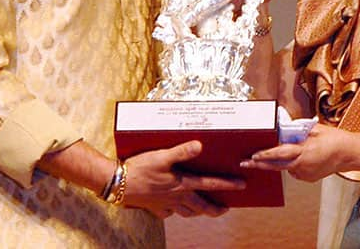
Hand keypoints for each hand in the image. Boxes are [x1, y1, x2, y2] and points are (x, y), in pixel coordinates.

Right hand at [124, 140, 244, 217]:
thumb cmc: (140, 168)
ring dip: (198, 211)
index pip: (210, 185)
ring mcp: (166, 205)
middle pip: (202, 207)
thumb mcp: (162, 156)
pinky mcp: (155, 207)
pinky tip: (174, 207)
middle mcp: (177, 197)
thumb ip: (181, 151)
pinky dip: (175, 211)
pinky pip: (169, 213)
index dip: (228, 185)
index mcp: (182, 184)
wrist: (118, 184)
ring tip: (203, 209)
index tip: (242, 185)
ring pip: (187, 212)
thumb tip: (200, 145)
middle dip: (215, 209)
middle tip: (225, 209)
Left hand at [240, 123, 359, 182]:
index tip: (252, 155)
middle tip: (245, 163)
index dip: (265, 155)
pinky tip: (301, 157)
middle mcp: (303, 165)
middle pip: (276, 165)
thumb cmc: (334, 138)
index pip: (279, 154)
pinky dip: (292, 164)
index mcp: (304, 151)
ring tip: (286, 152)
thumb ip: (297, 132)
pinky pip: (294, 171)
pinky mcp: (308, 178)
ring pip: (286, 168)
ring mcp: (306, 174)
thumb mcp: (314, 130)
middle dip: (260, 164)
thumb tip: (281, 131)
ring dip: (279, 162)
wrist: (350, 153)